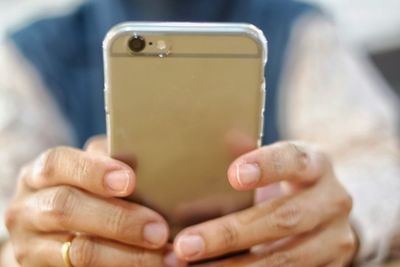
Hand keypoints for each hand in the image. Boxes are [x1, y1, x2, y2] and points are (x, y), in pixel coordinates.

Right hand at [5, 137, 173, 266]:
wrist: (51, 233)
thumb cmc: (82, 192)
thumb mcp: (88, 173)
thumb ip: (108, 164)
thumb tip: (147, 163)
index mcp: (39, 174)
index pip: (57, 164)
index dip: (93, 171)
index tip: (129, 181)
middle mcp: (27, 209)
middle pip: (66, 209)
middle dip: (118, 219)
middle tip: (158, 230)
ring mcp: (30, 245)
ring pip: (78, 251)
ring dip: (128, 255)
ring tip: (165, 256)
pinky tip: (151, 266)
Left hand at [173, 141, 356, 265]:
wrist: (328, 214)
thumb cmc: (289, 182)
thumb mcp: (278, 162)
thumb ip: (252, 153)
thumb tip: (225, 138)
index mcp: (317, 164)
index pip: (294, 160)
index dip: (266, 166)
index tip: (233, 175)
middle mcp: (333, 201)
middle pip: (283, 219)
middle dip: (230, 234)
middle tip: (186, 245)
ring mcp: (336, 239)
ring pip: (284, 259)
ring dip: (234, 266)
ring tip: (190, 266)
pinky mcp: (332, 266)